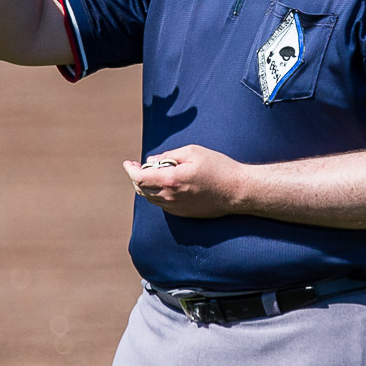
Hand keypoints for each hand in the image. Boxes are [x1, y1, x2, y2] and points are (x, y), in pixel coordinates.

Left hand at [123, 145, 249, 218]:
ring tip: (151, 174)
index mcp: (170, 180)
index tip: (128, 163)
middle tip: (138, 166)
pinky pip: (163, 204)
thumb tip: (152, 161)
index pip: (140, 178)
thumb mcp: (193, 152)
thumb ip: (169, 155)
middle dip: (137, 177)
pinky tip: (165, 185)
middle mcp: (170, 197)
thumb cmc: (218, 168)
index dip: (130, 170)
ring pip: (151, 198)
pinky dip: (157, 194)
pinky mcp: (184, 213)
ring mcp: (176, 208)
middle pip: (142, 190)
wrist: (237, 191)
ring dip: (146, 186)